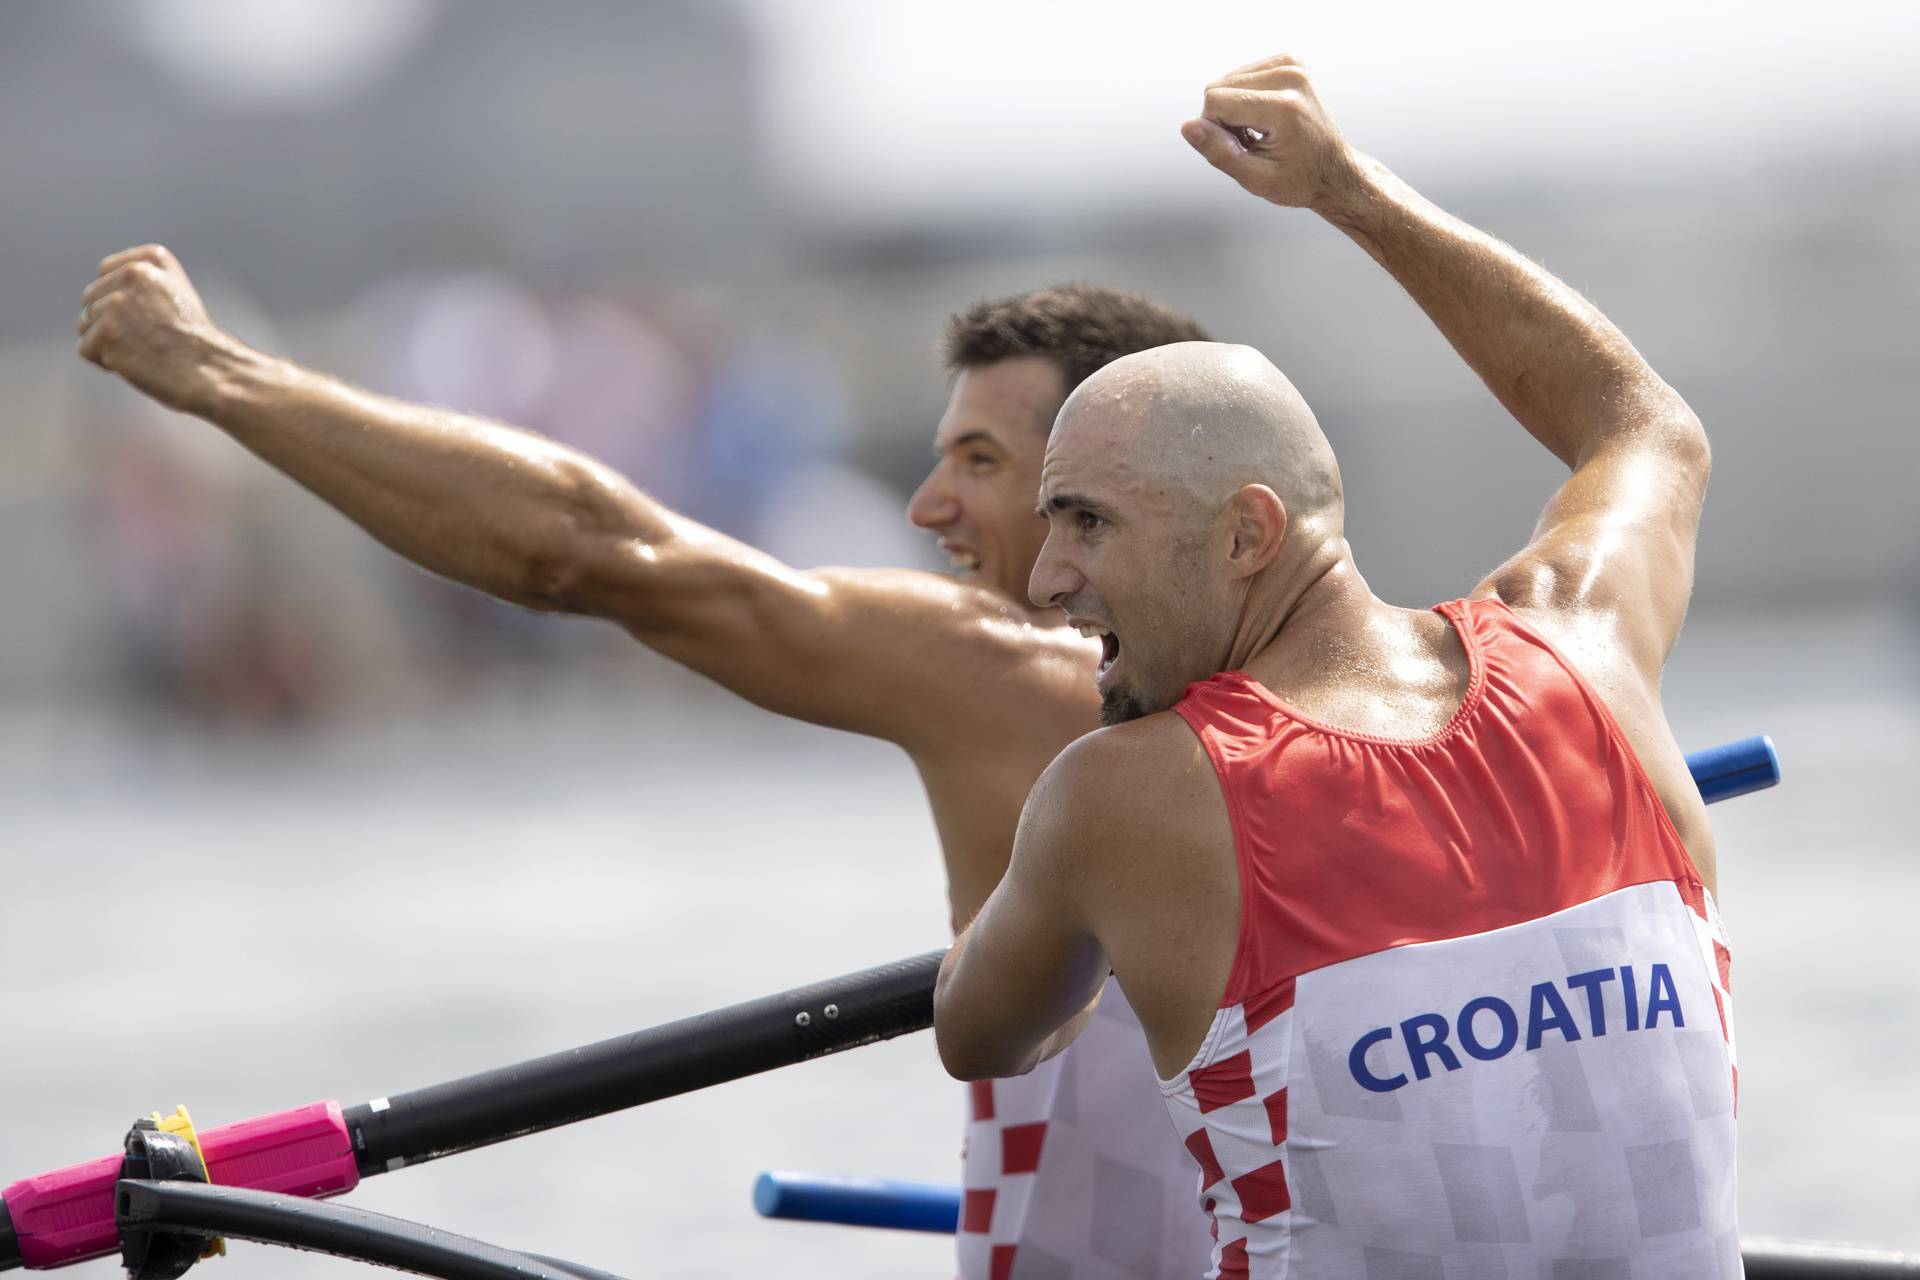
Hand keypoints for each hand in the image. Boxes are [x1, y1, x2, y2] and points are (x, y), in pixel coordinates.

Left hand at [77, 245, 232, 413]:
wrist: (211, 371)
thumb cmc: (193, 340)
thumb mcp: (174, 293)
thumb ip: (139, 281)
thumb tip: (96, 293)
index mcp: (151, 259)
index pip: (106, 272)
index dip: (120, 299)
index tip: (151, 315)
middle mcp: (133, 274)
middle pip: (91, 299)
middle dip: (110, 322)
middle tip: (148, 338)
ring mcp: (117, 304)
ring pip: (85, 324)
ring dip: (107, 343)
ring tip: (143, 350)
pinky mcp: (107, 333)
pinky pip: (85, 349)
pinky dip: (104, 362)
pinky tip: (134, 363)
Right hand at [1181, 55, 1358, 211]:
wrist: (1332, 171)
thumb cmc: (1299, 179)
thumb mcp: (1254, 178)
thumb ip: (1217, 151)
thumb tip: (1188, 127)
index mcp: (1283, 106)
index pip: (1215, 101)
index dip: (1215, 130)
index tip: (1240, 148)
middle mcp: (1290, 77)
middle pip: (1218, 87)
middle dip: (1224, 118)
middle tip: (1252, 141)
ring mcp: (1292, 65)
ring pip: (1226, 80)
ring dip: (1234, 108)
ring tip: (1260, 131)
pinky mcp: (1289, 61)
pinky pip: (1242, 74)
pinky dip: (1244, 97)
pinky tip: (1264, 117)